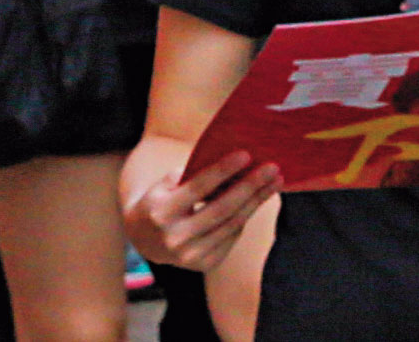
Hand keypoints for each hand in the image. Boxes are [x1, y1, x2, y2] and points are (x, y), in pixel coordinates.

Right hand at [125, 147, 277, 272]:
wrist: (142, 238)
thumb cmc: (161, 201)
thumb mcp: (167, 184)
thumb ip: (195, 174)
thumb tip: (236, 162)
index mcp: (161, 213)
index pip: (197, 189)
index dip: (223, 171)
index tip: (246, 154)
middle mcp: (173, 238)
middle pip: (222, 209)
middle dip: (250, 186)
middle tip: (273, 167)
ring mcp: (188, 256)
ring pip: (233, 224)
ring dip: (258, 200)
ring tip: (276, 181)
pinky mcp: (203, 264)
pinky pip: (233, 236)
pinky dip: (246, 216)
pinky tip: (258, 199)